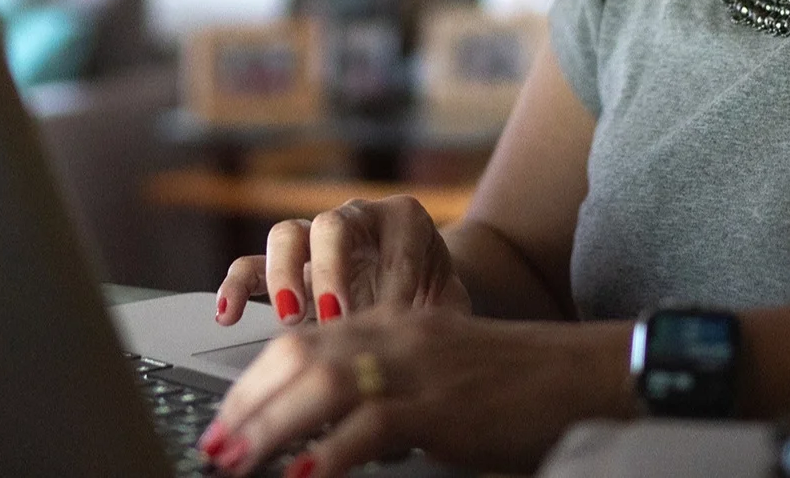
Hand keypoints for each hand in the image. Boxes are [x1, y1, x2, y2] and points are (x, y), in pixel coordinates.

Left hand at [198, 308, 633, 476]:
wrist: (573, 373)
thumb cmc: (505, 383)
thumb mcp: (428, 374)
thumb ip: (375, 390)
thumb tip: (316, 435)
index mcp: (384, 327)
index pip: (297, 343)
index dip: (251, 383)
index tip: (223, 424)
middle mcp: (390, 336)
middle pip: (295, 357)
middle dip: (245, 405)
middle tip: (216, 449)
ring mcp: (414, 366)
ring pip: (322, 384)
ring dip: (271, 426)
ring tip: (239, 462)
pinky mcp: (440, 403)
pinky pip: (373, 422)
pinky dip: (332, 451)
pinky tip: (305, 474)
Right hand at [216, 196, 470, 327]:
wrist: (422, 292)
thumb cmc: (437, 300)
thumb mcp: (450, 306)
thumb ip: (444, 323)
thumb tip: (435, 351)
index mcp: (403, 219)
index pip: (396, 241)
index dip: (398, 281)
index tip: (400, 320)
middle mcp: (355, 219)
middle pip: (333, 226)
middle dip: (332, 272)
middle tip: (337, 316)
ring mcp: (314, 241)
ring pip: (286, 235)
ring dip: (285, 276)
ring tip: (291, 320)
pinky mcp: (284, 270)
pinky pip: (250, 267)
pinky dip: (236, 288)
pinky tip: (228, 317)